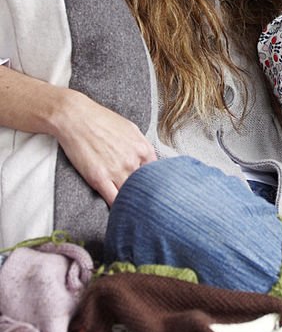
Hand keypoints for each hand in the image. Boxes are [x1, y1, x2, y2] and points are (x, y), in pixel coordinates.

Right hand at [52, 90, 156, 205]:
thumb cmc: (102, 121)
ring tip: (133, 212)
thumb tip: (148, 161)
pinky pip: (113, 200)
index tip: (149, 190)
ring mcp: (117, 170)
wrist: (76, 118)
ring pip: (130, 196)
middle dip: (144, 196)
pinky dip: (117, 208)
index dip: (152, 183)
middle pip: (145, 187)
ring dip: (131, 203)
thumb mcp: (130, 129)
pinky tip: (119, 213)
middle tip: (145, 205)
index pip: (156, 174)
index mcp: (143, 148)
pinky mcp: (99, 178)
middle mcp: (133, 161)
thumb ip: (141, 146)